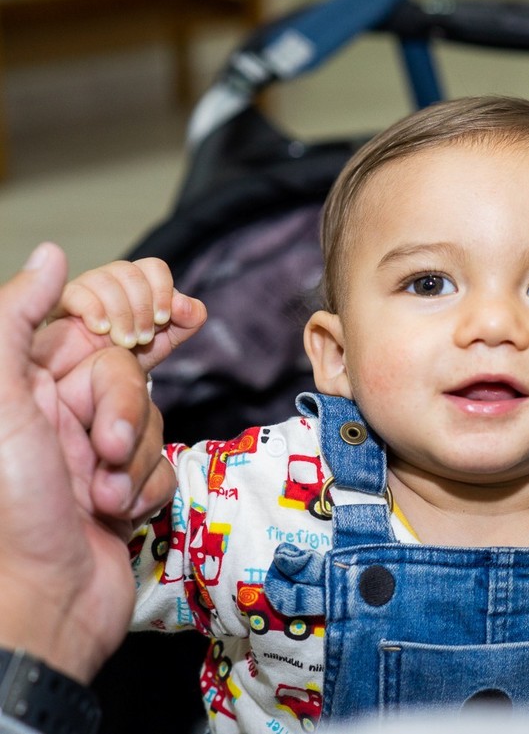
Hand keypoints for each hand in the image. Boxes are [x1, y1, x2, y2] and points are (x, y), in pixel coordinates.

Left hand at [0, 244, 170, 681]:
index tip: (178, 312)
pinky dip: (148, 489)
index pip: (90, 329)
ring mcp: (89, 454)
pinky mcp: (121, 490)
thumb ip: (16, 319)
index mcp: (20, 385)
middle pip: (128, 376)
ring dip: (134, 460)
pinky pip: (162, 465)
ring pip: (150, 422)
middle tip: (98, 450)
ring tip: (100, 496)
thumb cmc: (7, 511)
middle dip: (124, 415)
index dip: (130, 323)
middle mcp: (53, 414)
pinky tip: (118, 515)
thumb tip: (49, 255)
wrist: (41, 607)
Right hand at [45, 256, 206, 370]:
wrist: (101, 377)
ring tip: (126, 342)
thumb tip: (184, 302)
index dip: (162, 290)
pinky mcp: (64, 302)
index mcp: (141, 281)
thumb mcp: (170, 338)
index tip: (163, 319)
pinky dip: (93, 310)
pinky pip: (76, 293)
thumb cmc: (136, 353)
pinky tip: (101, 329)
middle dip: (142, 308)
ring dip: (121, 314)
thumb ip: (189, 319)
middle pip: (130, 272)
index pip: (154, 266)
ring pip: (104, 280)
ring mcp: (86, 287)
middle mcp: (113, 278)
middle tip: (144, 338)